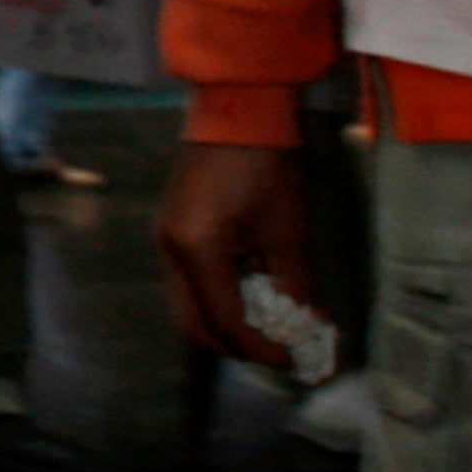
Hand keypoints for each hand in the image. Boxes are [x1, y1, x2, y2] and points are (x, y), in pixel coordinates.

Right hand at [154, 140, 319, 370]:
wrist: (239, 110)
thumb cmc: (267, 167)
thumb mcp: (288, 231)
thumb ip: (294, 287)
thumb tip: (306, 330)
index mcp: (197, 252)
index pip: (225, 322)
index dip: (260, 349)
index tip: (293, 362)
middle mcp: (170, 252)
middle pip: (194, 323)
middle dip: (234, 345)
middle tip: (275, 351)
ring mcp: (166, 240)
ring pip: (187, 305)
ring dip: (223, 324)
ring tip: (265, 325)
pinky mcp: (172, 229)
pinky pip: (189, 282)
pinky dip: (216, 299)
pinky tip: (249, 292)